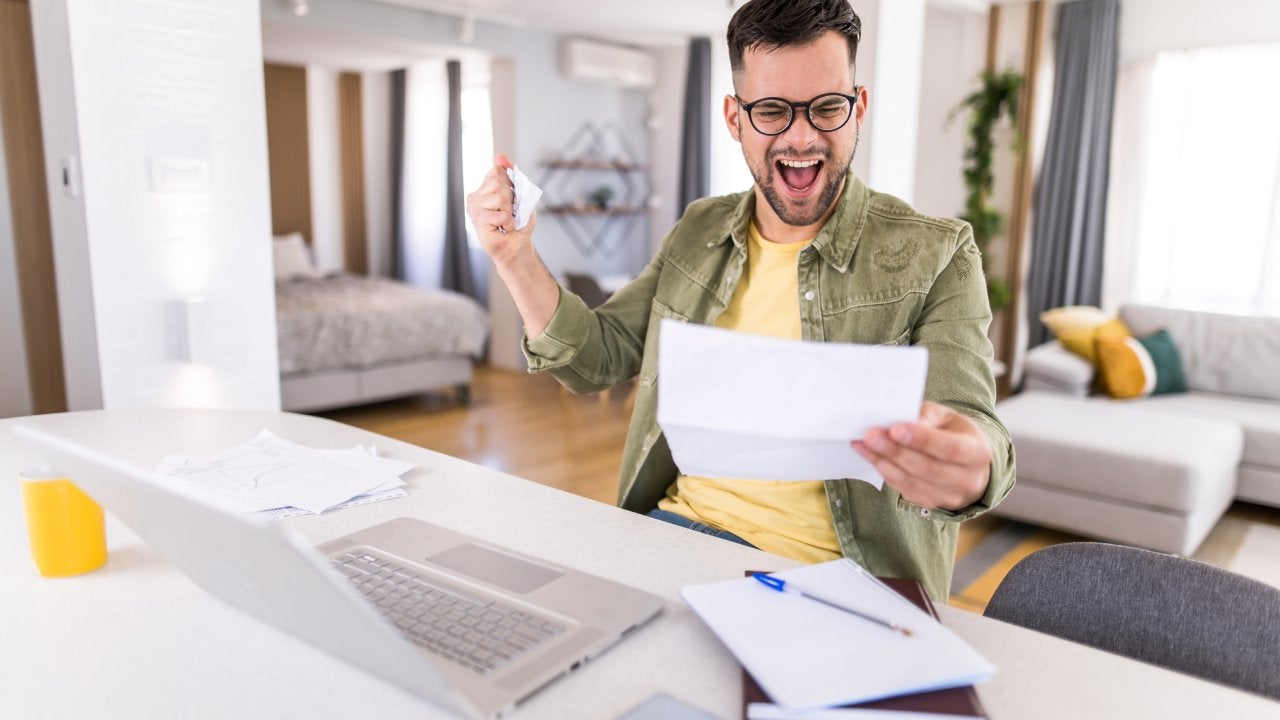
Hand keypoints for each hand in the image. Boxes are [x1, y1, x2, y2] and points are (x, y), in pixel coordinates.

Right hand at [465, 153, 537, 265]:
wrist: (517, 246)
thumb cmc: (518, 223)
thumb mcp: (519, 193)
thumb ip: (510, 174)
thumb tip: (499, 156)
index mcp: (483, 188)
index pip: (497, 171)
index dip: (511, 184)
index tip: (512, 199)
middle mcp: (475, 197)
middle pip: (498, 181)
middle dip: (511, 197)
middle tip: (510, 212)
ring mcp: (474, 209)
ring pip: (500, 196)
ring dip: (511, 211)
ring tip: (507, 221)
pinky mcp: (478, 221)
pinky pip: (501, 214)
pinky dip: (509, 221)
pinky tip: (505, 228)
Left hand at [852, 401, 991, 510]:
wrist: (967, 465)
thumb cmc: (953, 433)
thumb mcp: (946, 418)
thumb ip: (925, 417)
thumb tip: (897, 421)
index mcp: (978, 453)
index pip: (950, 448)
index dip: (922, 440)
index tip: (895, 429)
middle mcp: (967, 480)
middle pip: (926, 467)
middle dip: (894, 451)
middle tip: (869, 435)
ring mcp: (949, 497)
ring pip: (910, 480)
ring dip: (882, 461)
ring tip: (862, 443)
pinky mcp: (929, 504)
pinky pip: (902, 487)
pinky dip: (883, 469)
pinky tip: (867, 454)